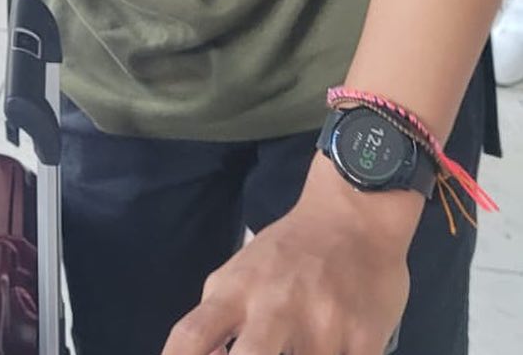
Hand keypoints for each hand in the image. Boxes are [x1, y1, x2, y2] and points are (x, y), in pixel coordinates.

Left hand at [160, 159, 421, 354]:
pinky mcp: (365, 338)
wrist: (353, 216)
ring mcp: (322, 324)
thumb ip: (216, 317)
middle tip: (255, 354)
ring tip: (297, 344)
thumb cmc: (289, 252)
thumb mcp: (240, 272)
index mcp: (237, 292)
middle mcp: (275, 307)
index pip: (192, 334)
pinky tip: (334, 348)